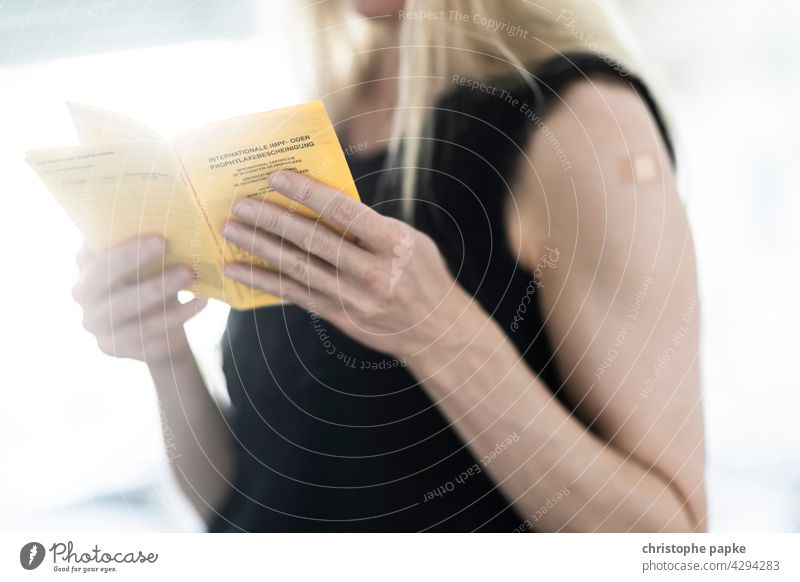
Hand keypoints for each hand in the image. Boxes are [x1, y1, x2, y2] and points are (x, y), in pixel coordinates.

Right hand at [72, 235, 206, 366]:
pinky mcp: (123, 351)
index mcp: (85, 280)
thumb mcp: (138, 265)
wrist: (156, 328)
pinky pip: (154, 338)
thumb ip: (137, 247)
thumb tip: (162, 217)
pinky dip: (181, 317)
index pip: (100, 265)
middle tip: (186, 268)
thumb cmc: (144, 283)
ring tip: (194, 281)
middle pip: (119, 297)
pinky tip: (201, 302)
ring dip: (170, 300)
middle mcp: (87, 309)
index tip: (161, 240)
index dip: (129, 254)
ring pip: (138, 320)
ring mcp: (104, 334)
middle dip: (154, 282)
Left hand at [221, 170, 472, 358]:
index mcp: (395, 244)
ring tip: (231, 230)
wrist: (436, 331)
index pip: (345, 213)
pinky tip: (239, 271)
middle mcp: (375, 273)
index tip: (276, 176)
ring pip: (299, 268)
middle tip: (241, 204)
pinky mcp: (341, 318)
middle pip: (314, 241)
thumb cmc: (422, 274)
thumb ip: (370, 225)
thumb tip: (320, 203)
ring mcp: (356, 300)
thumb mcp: (410, 241)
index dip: (308, 193)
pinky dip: (265, 282)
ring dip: (260, 248)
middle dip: (273, 220)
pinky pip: (296, 295)